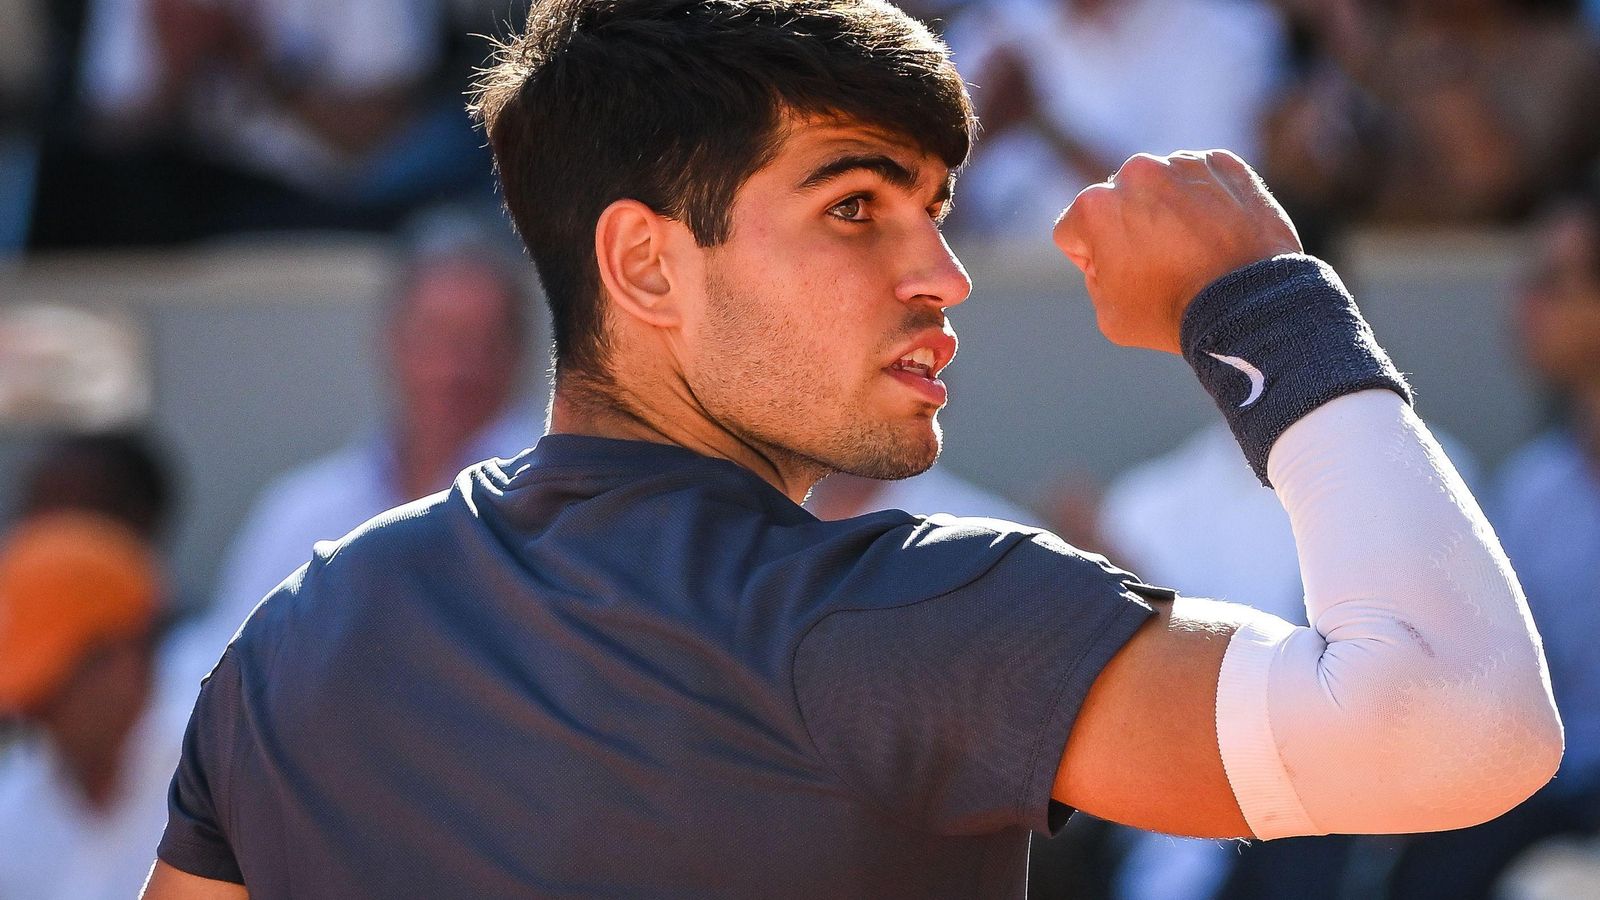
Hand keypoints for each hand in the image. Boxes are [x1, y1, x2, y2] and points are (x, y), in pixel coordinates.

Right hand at [1052, 150, 1301, 353]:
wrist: (1249, 305)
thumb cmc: (1172, 314)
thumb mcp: (1108, 313)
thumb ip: (1095, 275)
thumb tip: (1110, 254)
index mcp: (1095, 206)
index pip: (1073, 231)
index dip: (1091, 260)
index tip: (1123, 277)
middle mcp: (1135, 171)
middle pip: (1117, 202)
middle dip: (1129, 227)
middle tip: (1160, 264)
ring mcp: (1183, 163)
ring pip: (1161, 185)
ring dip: (1169, 210)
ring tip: (1194, 250)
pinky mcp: (1224, 163)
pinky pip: (1202, 178)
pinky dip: (1206, 200)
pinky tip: (1216, 234)